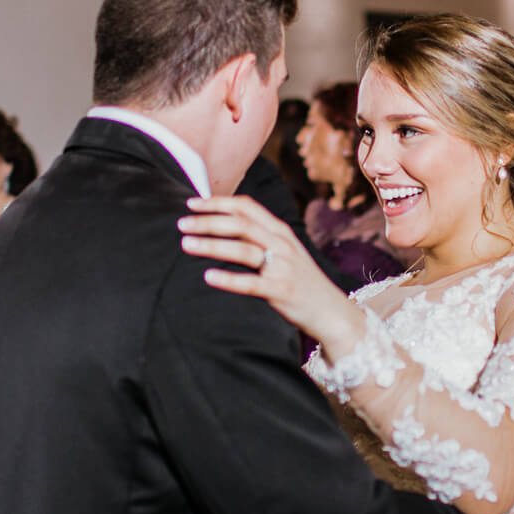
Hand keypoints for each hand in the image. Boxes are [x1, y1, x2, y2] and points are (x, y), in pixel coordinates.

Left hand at [179, 195, 357, 346]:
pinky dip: (228, 279)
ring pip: (243, 250)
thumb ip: (260, 238)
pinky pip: (251, 284)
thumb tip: (222, 225)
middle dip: (208, 221)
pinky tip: (208, 277)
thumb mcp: (285, 252)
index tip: (192, 203)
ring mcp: (283, 268)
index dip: (218, 202)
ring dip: (212, 245)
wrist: (332, 311)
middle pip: (241, 224)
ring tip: (186, 245)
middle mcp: (282, 245)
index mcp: (280, 231)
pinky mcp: (282, 292)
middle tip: (181, 223)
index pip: (247, 206)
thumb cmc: (301, 281)